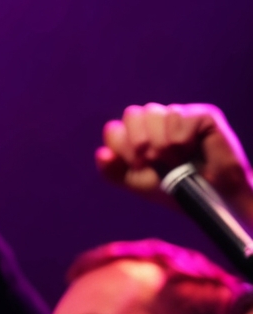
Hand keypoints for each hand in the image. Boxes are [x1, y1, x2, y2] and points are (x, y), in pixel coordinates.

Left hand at [95, 103, 252, 221]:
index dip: (123, 149)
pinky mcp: (202, 114)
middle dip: (140, 144)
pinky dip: (182, 139)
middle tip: (157, 163)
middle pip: (132, 114)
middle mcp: (154, 120)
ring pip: (154, 113)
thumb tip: (102, 154)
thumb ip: (112, 171)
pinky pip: (179, 117)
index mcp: (135, 133)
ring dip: (163, 144)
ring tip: (177, 160)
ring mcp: (177, 115)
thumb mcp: (138, 184)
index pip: (114, 128)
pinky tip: (193, 150)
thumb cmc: (175, 189)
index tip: (138, 166)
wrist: (212, 200)